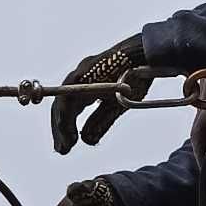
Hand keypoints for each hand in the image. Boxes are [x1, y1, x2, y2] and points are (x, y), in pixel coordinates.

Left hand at [49, 35, 153, 154]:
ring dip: (61, 125)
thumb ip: (100, 122)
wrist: (146, 56)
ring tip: (65, 145)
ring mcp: (80, 75)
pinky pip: (68, 96)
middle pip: (61, 107)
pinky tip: (68, 130)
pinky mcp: (84, 74)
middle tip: (62, 150)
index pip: (68, 109)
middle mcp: (79, 79)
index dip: (65, 128)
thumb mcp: (116, 106)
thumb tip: (87, 140)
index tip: (66, 146)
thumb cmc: (135, 76)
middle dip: (59, 130)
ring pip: (61, 103)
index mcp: (85, 86)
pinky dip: (66, 115)